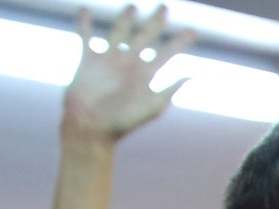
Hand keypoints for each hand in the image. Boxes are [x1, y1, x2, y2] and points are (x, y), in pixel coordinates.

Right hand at [61, 7, 195, 144]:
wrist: (91, 127)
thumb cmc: (123, 122)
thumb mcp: (151, 108)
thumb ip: (169, 91)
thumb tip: (190, 76)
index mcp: (146, 75)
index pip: (167, 53)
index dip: (180, 42)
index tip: (194, 32)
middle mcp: (129, 64)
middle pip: (145, 37)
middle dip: (156, 22)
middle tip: (165, 7)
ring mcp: (109, 60)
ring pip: (119, 32)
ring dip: (125, 18)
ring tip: (132, 7)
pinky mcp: (88, 59)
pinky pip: (86, 36)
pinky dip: (84, 23)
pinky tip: (84, 11)